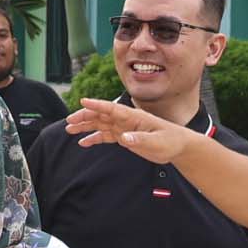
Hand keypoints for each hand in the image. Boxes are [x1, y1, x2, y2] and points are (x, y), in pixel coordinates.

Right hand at [67, 97, 198, 163]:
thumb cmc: (170, 141)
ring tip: (69, 129)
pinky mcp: (125, 137)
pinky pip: (106, 136)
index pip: (112, 108)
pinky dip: (94, 138)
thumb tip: (124, 138)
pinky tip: (83, 143)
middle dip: (85, 117)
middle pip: (101, 115)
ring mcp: (124, 127)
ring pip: (100, 124)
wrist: (178, 146)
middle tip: (69, 121)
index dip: (97, 105)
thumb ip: (140, 140)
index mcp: (133, 116)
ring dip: (85, 126)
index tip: (83, 101)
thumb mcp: (156, 142)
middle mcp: (126, 120)